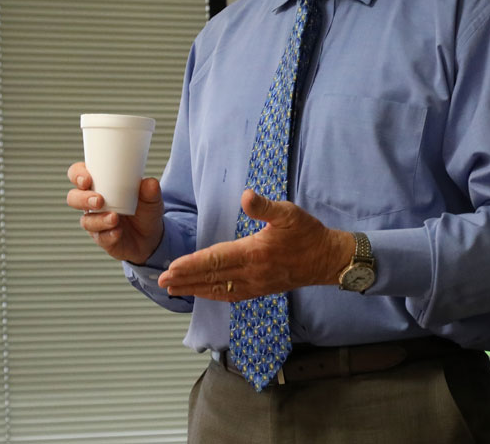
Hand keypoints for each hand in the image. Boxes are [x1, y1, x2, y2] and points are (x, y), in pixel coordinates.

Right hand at [66, 162, 163, 264]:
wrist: (152, 235)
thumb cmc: (145, 209)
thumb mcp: (151, 197)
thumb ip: (150, 189)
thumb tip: (149, 183)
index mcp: (100, 185)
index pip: (79, 174)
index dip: (78, 174)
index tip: (87, 178)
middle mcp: (93, 203)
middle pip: (73, 198)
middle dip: (82, 199)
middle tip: (99, 201)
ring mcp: (96, 221)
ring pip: (86, 220)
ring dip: (99, 219)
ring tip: (115, 217)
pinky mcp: (102, 238)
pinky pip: (100, 237)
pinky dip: (109, 234)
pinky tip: (118, 232)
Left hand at [157, 188, 354, 300]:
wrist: (327, 259)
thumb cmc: (308, 234)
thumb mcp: (289, 213)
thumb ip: (264, 206)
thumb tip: (246, 196)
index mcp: (255, 253)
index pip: (216, 259)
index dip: (192, 264)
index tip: (172, 267)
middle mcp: (252, 273)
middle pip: (212, 276)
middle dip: (186, 279)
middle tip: (162, 281)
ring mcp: (256, 285)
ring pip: (219, 288)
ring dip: (195, 289)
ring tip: (174, 289)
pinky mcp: (261, 289)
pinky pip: (231, 294)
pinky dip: (213, 294)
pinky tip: (204, 293)